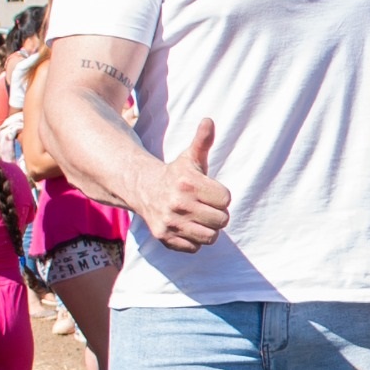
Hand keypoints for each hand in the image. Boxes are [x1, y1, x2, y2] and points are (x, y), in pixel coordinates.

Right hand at [137, 118, 231, 251]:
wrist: (143, 189)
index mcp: (187, 183)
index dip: (221, 196)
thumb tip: (209, 121)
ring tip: (199, 218)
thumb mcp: (190, 158)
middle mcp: (177, 203)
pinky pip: (195, 248)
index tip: (209, 191)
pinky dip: (194, 240)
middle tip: (205, 206)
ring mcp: (170, 222)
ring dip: (209, 229)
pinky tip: (187, 227)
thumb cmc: (176, 175)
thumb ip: (202, 141)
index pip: (226, 199)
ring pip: (211, 237)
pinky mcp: (164, 237)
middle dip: (217, 214)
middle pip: (222, 220)